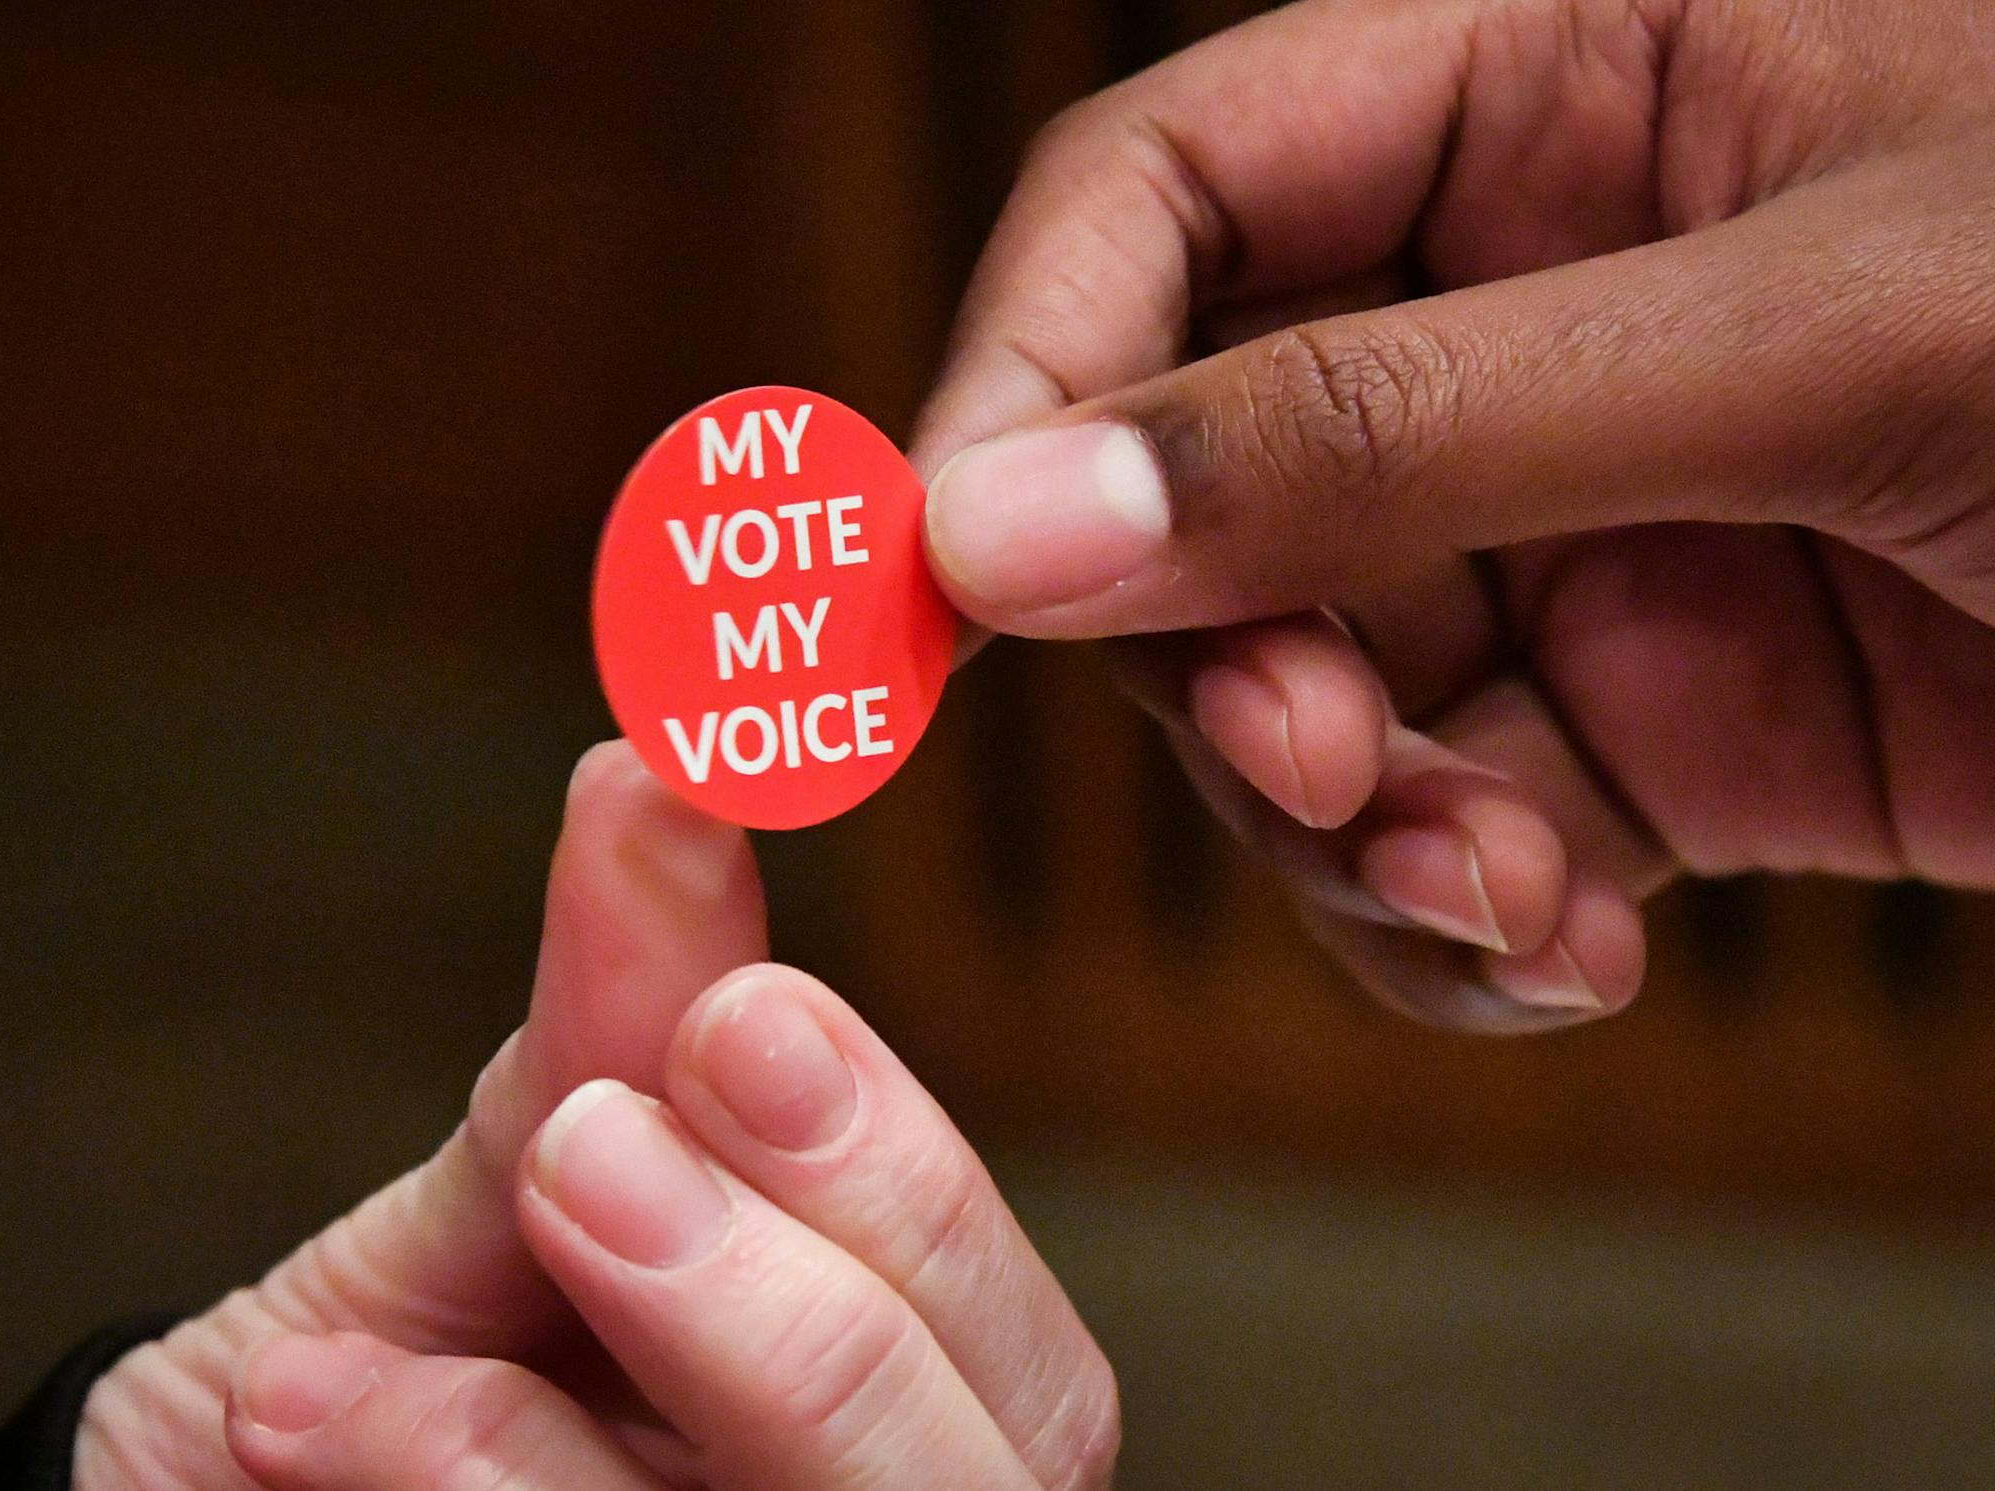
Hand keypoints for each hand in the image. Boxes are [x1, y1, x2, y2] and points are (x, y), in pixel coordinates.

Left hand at [76, 744, 1114, 1490]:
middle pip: (1010, 1460)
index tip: (740, 1016)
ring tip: (521, 1204)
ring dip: (691, 1355)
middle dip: (822, 1297)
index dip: (910, 1175)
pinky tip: (307, 1409)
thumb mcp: (495, 1185)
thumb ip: (618, 1025)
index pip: (1018, 1336)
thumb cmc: (371, 1359)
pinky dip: (468, 1481)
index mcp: (890, 1402)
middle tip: (611, 1135)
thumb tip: (666, 773)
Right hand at [913, 0, 1994, 1032]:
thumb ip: (1398, 423)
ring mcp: (1577, 522)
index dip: (1030, 367)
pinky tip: (1572, 944)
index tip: (947, 572)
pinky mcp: (1646, 720)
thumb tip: (1014, 519)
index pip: (1171, 192)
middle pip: (1202, 477)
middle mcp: (1529, 300)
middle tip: (1320, 766)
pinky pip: (1443, 829)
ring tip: (1495, 891)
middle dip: (1222, 653)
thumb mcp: (1823, 341)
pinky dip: (1459, 917)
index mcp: (1562, 77)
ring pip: (1300, 687)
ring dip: (1346, 823)